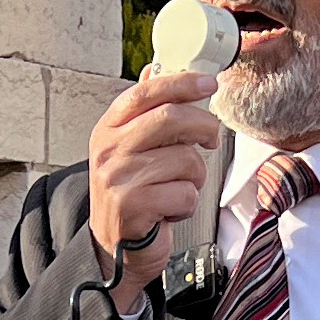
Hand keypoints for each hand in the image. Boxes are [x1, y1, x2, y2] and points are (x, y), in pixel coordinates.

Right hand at [83, 67, 227, 312]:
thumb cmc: (132, 196)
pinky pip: (184, 193)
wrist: (114, 250)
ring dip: (195, 177)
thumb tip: (155, 69)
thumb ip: (144, 113)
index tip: (209, 83)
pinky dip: (187, 204)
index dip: (181, 83)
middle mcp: (108, 151)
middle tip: (211, 140)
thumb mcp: (130, 150)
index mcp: (108, 130)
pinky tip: (170, 211)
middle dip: (203, 127)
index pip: (145, 93)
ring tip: (179, 188)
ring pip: (184, 160)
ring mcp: (117, 178)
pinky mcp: (132, 206)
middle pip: (170, 119)